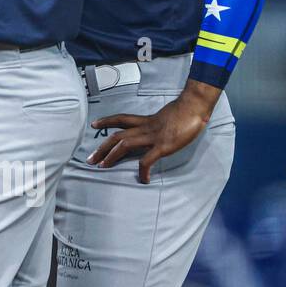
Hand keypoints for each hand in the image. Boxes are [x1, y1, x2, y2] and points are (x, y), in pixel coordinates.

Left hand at [88, 80, 220, 183]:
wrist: (194, 106)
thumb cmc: (185, 111)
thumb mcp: (167, 116)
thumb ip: (159, 124)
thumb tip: (159, 129)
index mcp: (146, 121)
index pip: (121, 119)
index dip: (106, 121)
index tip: (94, 124)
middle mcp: (145, 128)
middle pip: (117, 136)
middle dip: (102, 147)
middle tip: (90, 159)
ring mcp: (152, 137)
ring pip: (124, 145)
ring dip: (111, 156)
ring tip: (103, 167)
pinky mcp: (162, 146)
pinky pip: (147, 160)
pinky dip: (143, 171)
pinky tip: (143, 179)